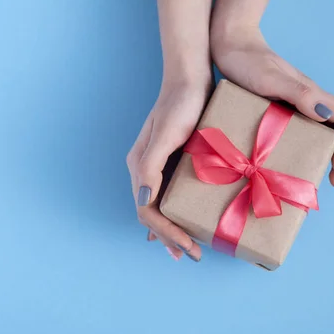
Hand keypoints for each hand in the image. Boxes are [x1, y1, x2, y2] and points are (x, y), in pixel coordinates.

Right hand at [127, 81, 209, 261]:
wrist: (193, 78)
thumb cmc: (182, 104)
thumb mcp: (167, 135)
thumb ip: (151, 167)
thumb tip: (145, 201)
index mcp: (141, 167)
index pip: (148, 212)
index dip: (167, 234)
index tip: (188, 248)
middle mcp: (147, 170)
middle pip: (153, 214)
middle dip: (171, 238)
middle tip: (191, 255)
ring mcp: (161, 165)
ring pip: (162, 206)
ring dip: (173, 229)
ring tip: (188, 246)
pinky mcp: (176, 160)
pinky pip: (173, 193)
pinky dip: (180, 212)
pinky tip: (189, 221)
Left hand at [211, 28, 333, 188]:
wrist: (228, 44)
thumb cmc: (247, 60)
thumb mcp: (271, 79)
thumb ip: (299, 93)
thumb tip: (326, 114)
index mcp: (312, 94)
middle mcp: (308, 101)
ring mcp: (294, 105)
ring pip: (320, 132)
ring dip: (325, 155)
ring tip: (318, 177)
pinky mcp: (278, 109)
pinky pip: (299, 132)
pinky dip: (303, 150)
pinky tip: (292, 162)